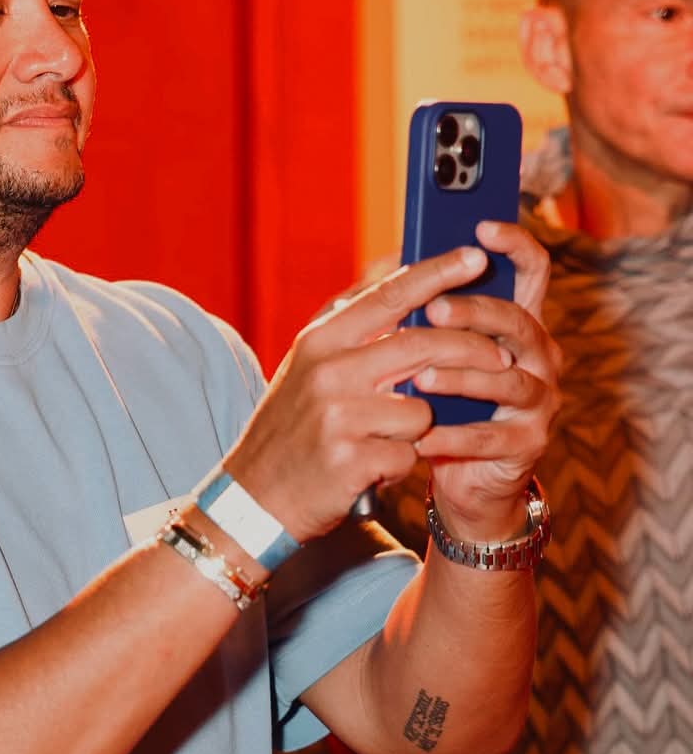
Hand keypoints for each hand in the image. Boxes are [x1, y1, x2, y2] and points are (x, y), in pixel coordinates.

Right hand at [223, 245, 525, 543]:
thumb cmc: (293, 429)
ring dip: (417, 428)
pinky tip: (369, 469)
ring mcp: (338, 416)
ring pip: (421, 409)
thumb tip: (400, 282)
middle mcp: (328, 372)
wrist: (252, 497)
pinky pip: (409, 454)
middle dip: (472, 349)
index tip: (476, 256)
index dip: (437, 273)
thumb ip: (352, 332)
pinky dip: (398, 465)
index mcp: (319, 342)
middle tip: (501, 357)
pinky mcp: (351, 460)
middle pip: (423, 345)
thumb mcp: (309, 370)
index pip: (388, 296)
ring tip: (382, 440)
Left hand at [412, 220, 561, 538]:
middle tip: (434, 310)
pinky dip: (454, 435)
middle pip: (517, 321)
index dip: (514, 245)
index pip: (531, 271)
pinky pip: (492, 435)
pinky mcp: (528, 443)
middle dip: (475, 313)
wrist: (460, 474)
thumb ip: (421, 311)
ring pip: (507, 379)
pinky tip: (421, 435)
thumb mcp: (430, 351)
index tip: (482, 226)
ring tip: (418, 379)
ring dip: (461, 377)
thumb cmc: (441, 402)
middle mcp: (539, 355)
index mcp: (517, 322)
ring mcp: (539, 399)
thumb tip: (391, 262)